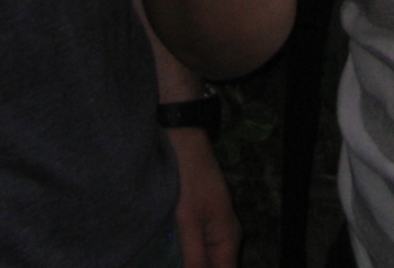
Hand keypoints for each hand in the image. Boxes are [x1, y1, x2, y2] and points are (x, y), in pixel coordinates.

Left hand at [168, 124, 240, 267]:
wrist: (183, 139)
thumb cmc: (188, 178)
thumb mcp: (189, 221)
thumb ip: (194, 257)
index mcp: (228, 239)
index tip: (181, 267)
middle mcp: (225, 235)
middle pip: (214, 266)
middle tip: (167, 262)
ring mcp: (213, 225)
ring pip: (205, 257)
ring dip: (189, 262)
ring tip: (165, 258)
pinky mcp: (201, 218)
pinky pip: (197, 245)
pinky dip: (185, 252)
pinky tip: (168, 254)